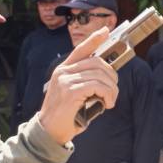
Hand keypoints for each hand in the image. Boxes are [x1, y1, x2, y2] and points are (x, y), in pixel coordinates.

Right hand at [37, 28, 119, 142]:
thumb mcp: (74, 95)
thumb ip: (85, 82)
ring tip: (110, 100)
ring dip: (111, 89)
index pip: (80, 49)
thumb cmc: (65, 115)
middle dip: (111, 75)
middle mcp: (63, 71)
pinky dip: (107, 94)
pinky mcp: (70, 91)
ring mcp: (65, 80)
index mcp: (63, 70)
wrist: (49, 131)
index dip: (94, 39)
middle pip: (96, 62)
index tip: (105, 31)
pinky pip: (97, 86)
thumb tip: (107, 77)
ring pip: (99, 75)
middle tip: (113, 91)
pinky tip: (107, 104)